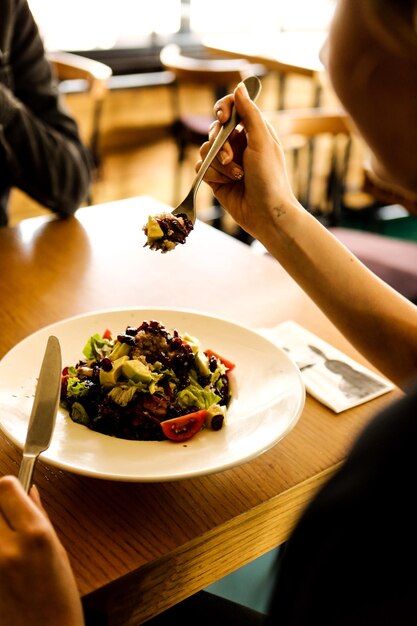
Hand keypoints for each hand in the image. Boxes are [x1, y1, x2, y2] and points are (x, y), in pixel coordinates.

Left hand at [0, 475, 83, 625]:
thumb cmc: (58, 599)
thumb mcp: (57, 549)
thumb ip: (39, 516)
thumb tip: (28, 491)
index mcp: (35, 534)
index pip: (6, 486)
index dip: (11, 486)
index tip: (15, 491)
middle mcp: (6, 547)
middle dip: (0, 505)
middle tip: (9, 517)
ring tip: (5, 536)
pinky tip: (4, 551)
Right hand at [196, 81, 301, 243]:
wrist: (266, 213)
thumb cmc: (270, 178)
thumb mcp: (262, 141)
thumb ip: (250, 113)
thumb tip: (240, 86)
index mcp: (253, 131)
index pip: (232, 109)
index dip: (223, 109)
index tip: (222, 117)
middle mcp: (238, 144)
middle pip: (214, 130)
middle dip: (220, 143)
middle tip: (231, 157)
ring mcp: (225, 162)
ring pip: (205, 149)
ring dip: (219, 163)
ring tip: (236, 176)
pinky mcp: (215, 179)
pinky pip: (202, 167)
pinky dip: (213, 175)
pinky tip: (228, 184)